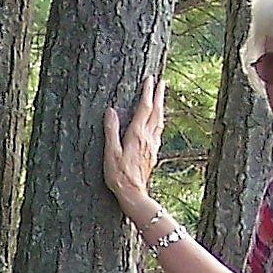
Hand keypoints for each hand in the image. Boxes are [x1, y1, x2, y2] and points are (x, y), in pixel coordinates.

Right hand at [103, 75, 167, 211]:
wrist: (133, 194)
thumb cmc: (119, 175)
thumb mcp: (110, 152)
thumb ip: (111, 130)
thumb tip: (110, 111)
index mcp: (137, 134)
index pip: (144, 108)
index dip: (147, 92)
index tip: (150, 79)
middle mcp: (148, 138)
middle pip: (156, 112)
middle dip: (158, 96)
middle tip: (162, 82)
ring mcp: (152, 146)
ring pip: (160, 121)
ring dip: (161, 107)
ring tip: (162, 97)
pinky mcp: (153, 154)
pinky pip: (159, 132)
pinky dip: (159, 121)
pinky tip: (158, 123)